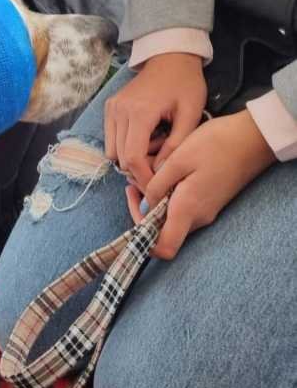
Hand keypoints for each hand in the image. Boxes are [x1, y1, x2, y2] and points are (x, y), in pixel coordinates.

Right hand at [104, 53, 207, 191]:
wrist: (170, 57)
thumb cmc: (185, 84)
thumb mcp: (191, 115)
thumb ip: (176, 146)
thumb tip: (163, 173)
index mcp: (139, 112)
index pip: (133, 157)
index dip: (144, 177)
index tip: (158, 187)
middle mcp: (119, 111)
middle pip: (120, 157)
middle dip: (139, 169)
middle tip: (161, 166)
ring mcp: (111, 108)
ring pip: (112, 151)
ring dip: (131, 158)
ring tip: (154, 148)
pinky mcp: (109, 108)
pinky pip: (111, 138)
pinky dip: (124, 146)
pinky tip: (145, 138)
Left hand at [126, 110, 275, 258]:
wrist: (253, 138)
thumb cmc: (216, 144)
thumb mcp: (179, 159)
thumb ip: (157, 185)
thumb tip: (144, 205)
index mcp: (188, 209)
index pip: (164, 248)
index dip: (143, 239)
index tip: (134, 205)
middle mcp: (198, 217)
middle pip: (163, 232)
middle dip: (143, 210)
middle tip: (134, 183)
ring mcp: (206, 210)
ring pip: (171, 218)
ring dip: (154, 201)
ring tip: (147, 173)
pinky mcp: (210, 201)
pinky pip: (182, 207)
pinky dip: (167, 195)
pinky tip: (164, 173)